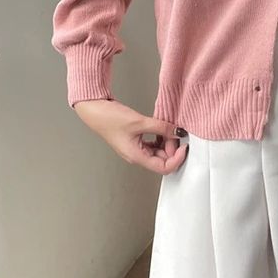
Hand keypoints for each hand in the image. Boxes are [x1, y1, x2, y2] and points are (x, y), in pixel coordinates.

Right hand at [73, 98, 187, 174]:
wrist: (94, 110)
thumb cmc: (109, 118)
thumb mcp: (139, 122)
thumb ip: (161, 128)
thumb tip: (179, 132)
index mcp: (136, 157)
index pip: (164, 168)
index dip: (176, 159)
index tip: (183, 146)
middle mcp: (137, 156)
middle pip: (163, 160)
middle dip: (172, 148)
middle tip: (176, 133)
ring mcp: (136, 149)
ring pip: (159, 152)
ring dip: (167, 142)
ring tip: (169, 129)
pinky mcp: (136, 141)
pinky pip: (153, 144)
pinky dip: (161, 137)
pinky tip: (163, 128)